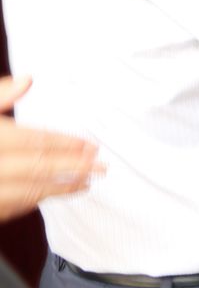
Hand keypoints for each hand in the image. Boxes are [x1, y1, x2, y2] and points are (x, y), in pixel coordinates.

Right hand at [0, 75, 103, 221]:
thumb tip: (28, 79)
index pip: (35, 141)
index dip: (66, 143)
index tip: (91, 145)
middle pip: (38, 167)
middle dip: (73, 167)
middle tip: (100, 166)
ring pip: (27, 192)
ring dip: (60, 188)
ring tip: (85, 182)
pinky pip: (10, 208)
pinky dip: (34, 201)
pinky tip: (50, 195)